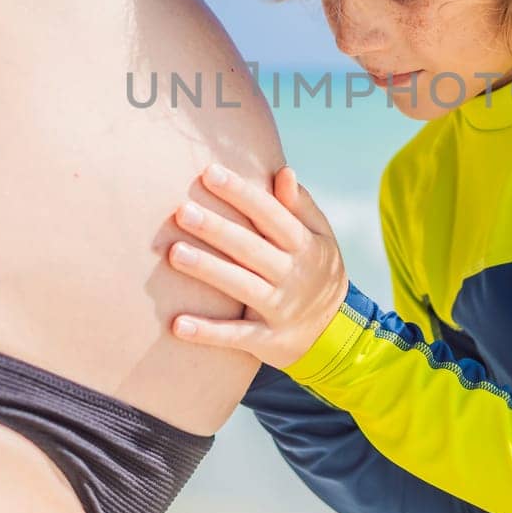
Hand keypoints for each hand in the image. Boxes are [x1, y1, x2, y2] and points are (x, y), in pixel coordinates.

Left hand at [166, 164, 349, 369]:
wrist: (338, 335)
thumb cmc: (317, 272)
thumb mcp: (321, 238)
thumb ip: (300, 207)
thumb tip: (284, 171)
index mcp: (304, 245)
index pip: (270, 214)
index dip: (241, 193)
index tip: (210, 172)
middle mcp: (292, 275)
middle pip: (250, 248)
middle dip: (217, 229)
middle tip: (182, 211)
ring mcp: (279, 309)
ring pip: (241, 286)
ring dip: (208, 270)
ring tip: (174, 253)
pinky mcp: (267, 340)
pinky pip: (235, 336)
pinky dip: (208, 333)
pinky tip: (177, 324)